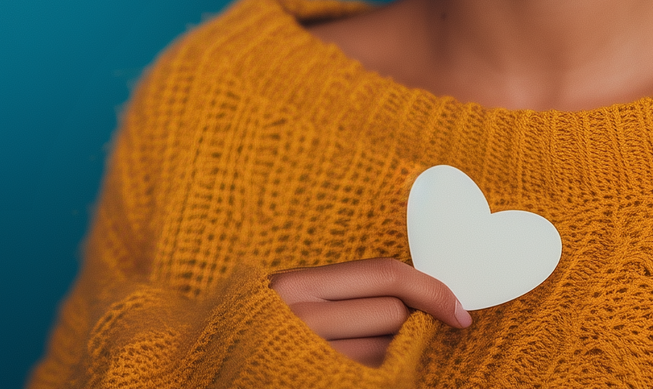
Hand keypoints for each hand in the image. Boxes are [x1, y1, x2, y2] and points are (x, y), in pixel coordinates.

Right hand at [270, 257, 471, 366]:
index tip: (460, 309)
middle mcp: (298, 320)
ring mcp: (305, 358)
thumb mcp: (290, 302)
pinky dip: (376, 378)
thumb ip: (344, 293)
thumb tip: (419, 297)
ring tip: (357, 357)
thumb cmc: (253, 339)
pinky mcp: (311, 385)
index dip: (433, 289)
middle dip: (408, 327)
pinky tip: (356, 375)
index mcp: (295, 286)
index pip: (387, 275)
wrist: (192, 378)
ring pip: (385, 355)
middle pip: (392, 317)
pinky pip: (368, 380)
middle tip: (400, 338)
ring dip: (390, 358)